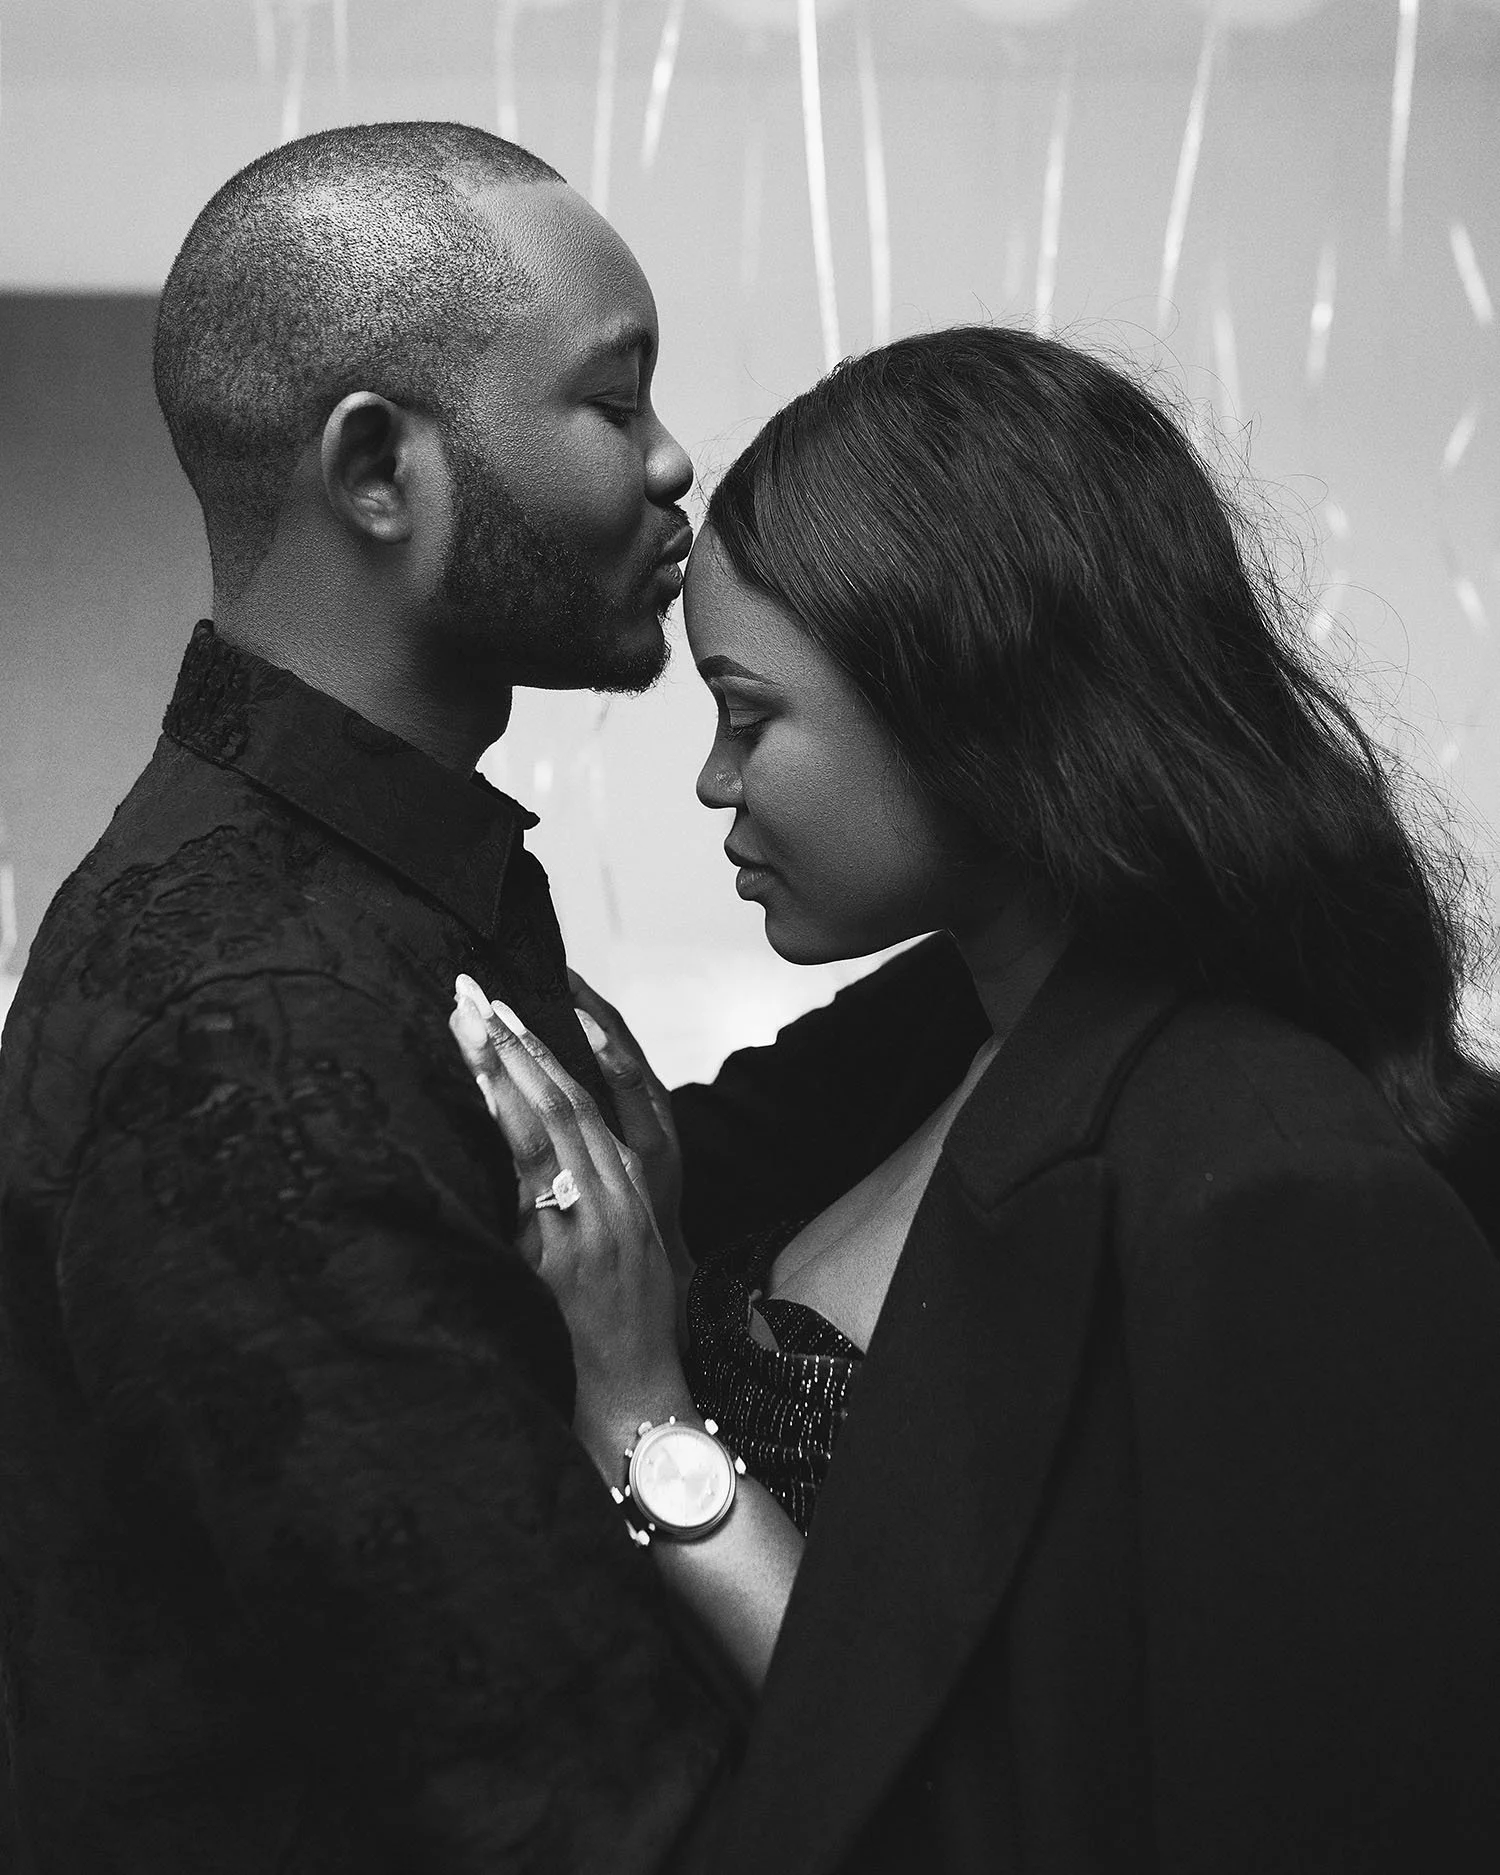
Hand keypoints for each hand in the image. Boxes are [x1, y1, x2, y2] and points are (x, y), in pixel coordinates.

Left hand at [449, 978, 694, 1477]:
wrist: (638, 1385)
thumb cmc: (613, 1320)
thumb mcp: (599, 1244)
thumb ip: (566, 1197)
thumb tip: (516, 1160)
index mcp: (627, 1181)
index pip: (583, 1096)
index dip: (543, 1049)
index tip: (505, 1006)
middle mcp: (619, 1187)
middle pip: (565, 1094)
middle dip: (518, 1040)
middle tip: (475, 992)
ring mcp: (601, 1213)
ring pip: (556, 1119)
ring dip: (511, 1064)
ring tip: (474, 1020)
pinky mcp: (580, 1244)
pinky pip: (541, 1170)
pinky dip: (514, 1122)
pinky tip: (484, 1089)